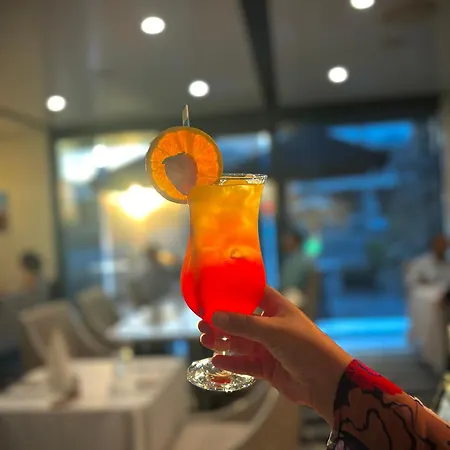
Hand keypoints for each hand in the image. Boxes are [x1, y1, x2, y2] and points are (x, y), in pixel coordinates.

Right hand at [198, 286, 351, 424]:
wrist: (327, 382)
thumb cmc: (304, 346)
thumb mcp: (272, 331)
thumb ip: (242, 324)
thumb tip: (214, 316)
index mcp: (276, 308)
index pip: (252, 294)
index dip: (234, 292)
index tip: (213, 292)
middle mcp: (270, 325)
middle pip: (241, 320)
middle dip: (222, 322)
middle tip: (202, 322)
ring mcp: (268, 346)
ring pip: (240, 342)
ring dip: (223, 342)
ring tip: (204, 340)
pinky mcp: (267, 367)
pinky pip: (245, 363)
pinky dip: (232, 362)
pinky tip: (217, 361)